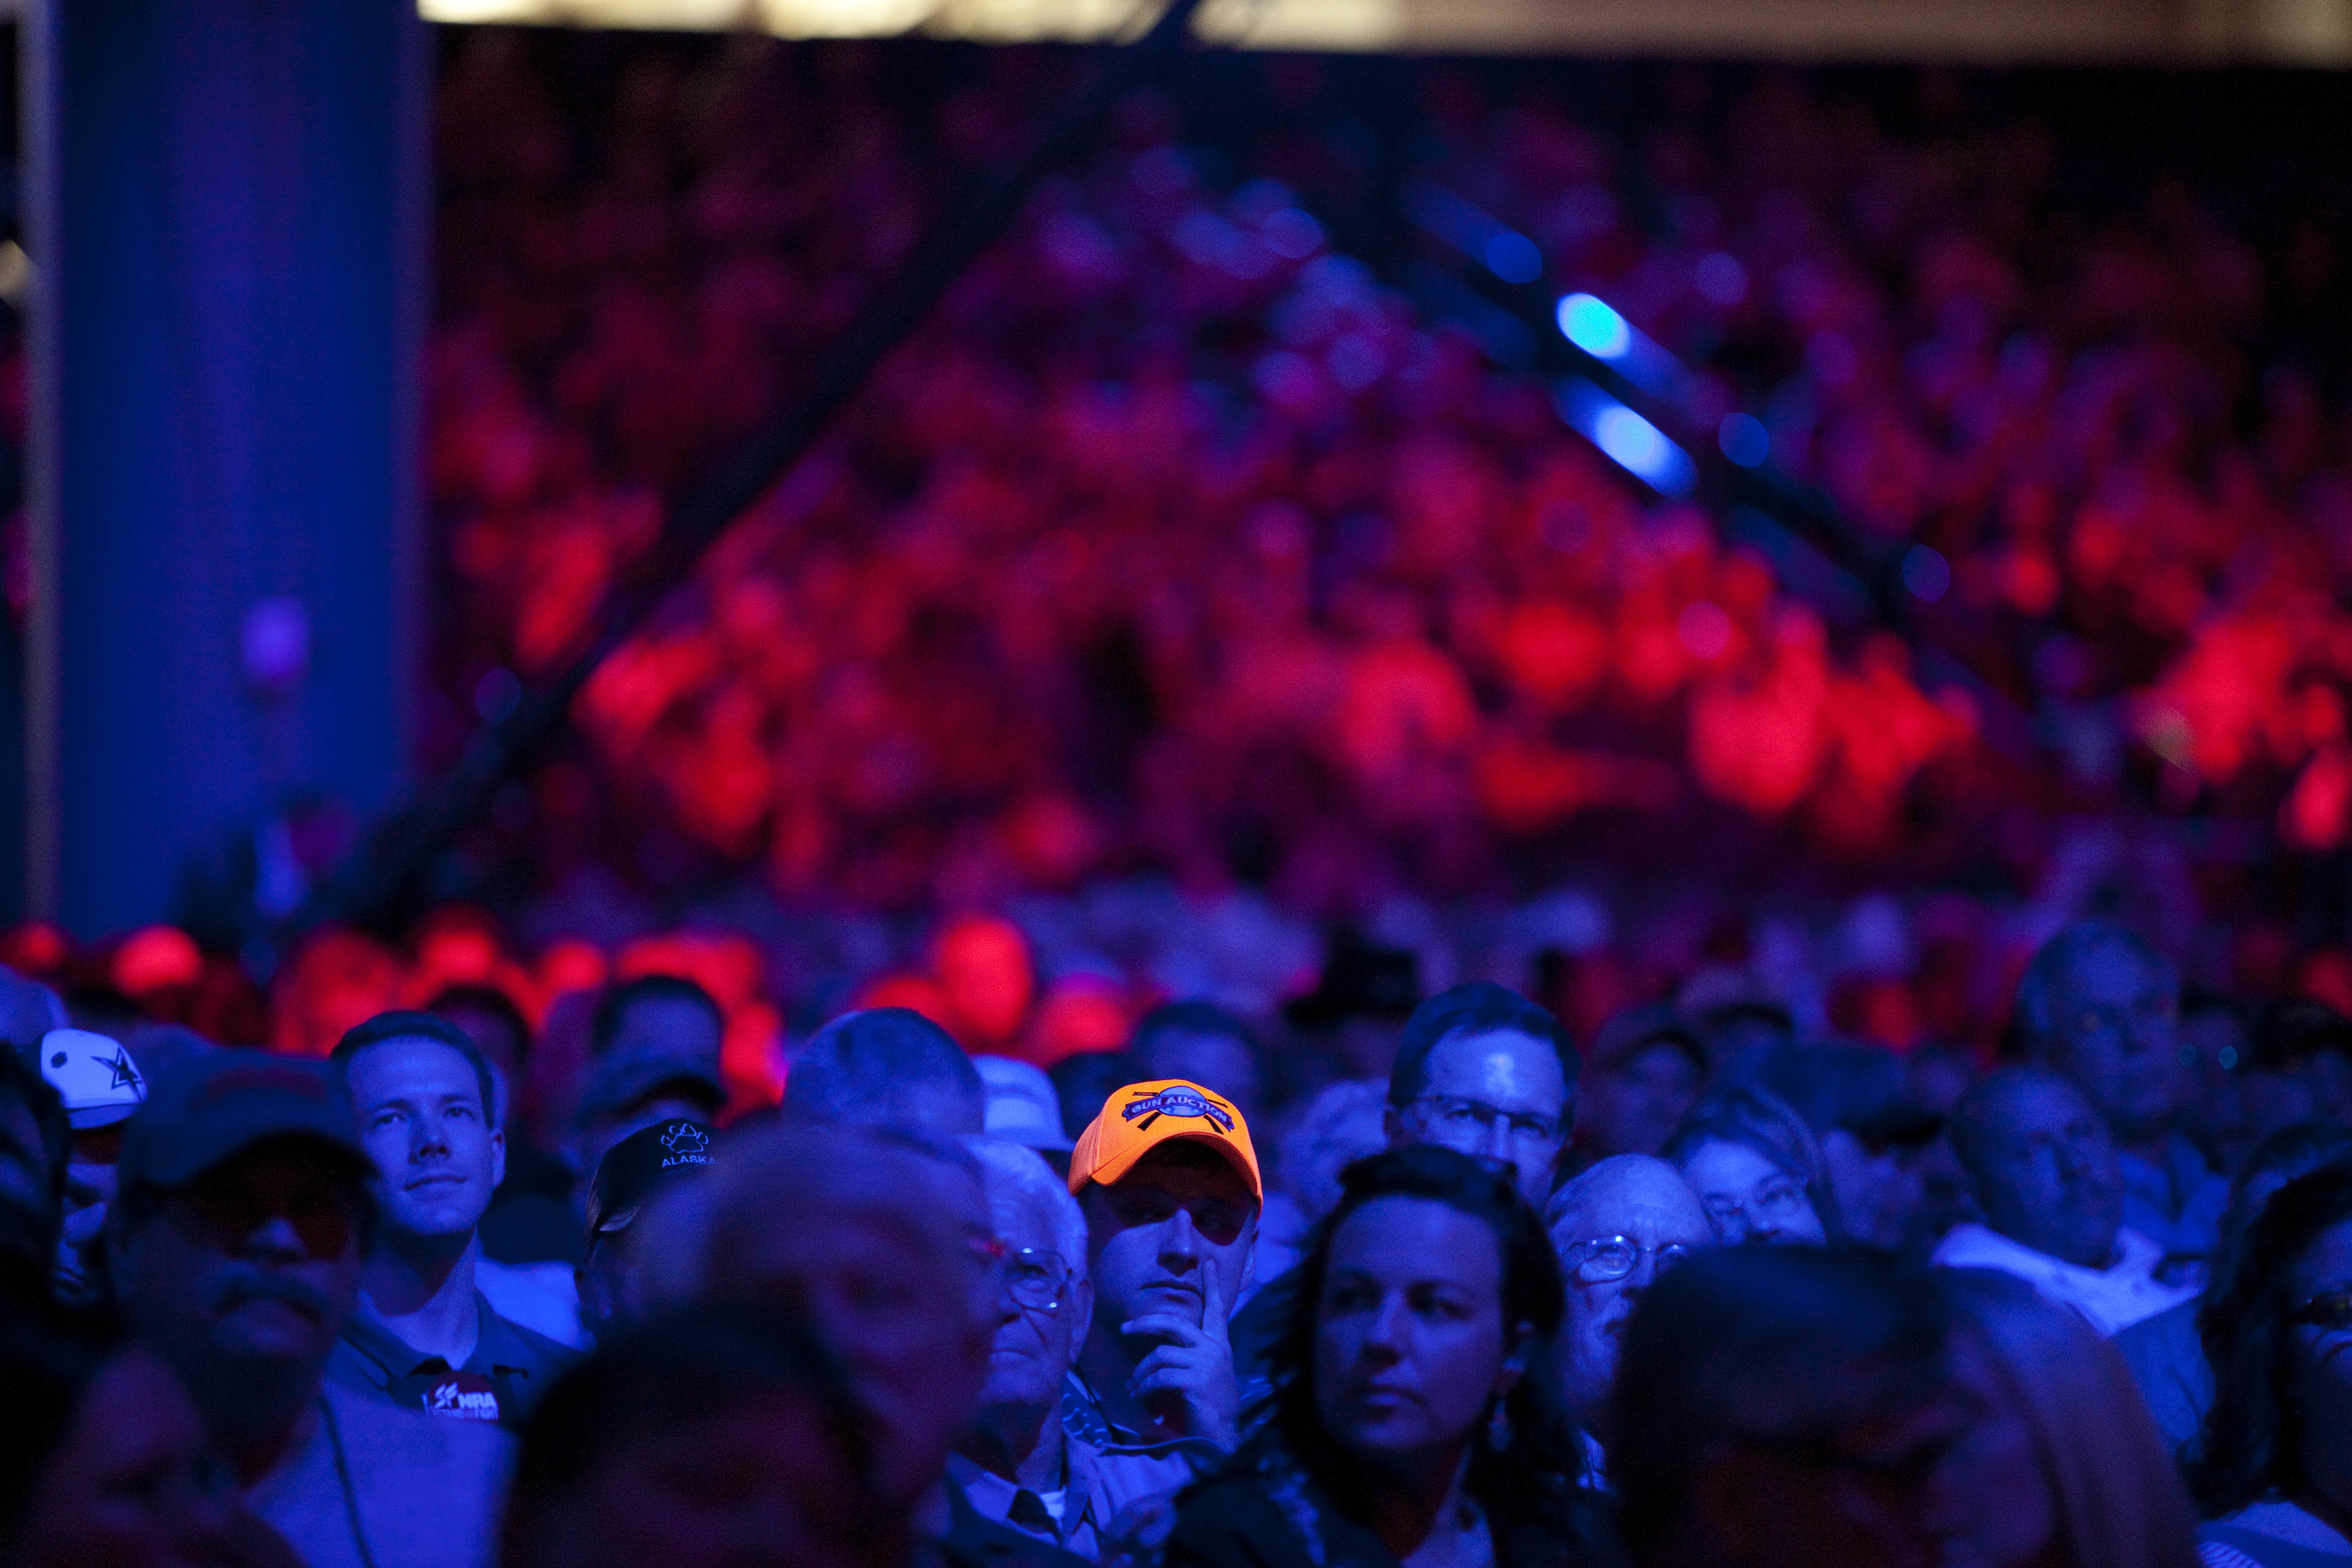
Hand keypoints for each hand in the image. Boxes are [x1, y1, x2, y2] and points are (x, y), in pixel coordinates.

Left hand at [1122, 1258, 1240, 1450]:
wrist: (1223, 1440)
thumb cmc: (1212, 1411)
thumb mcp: (1207, 1376)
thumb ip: (1192, 1358)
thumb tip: (1161, 1351)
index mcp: (1220, 1346)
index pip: (1216, 1310)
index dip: (1212, 1286)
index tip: (1209, 1263)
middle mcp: (1215, 1349)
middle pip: (1174, 1323)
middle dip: (1146, 1323)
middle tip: (1125, 1327)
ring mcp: (1206, 1363)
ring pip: (1160, 1354)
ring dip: (1140, 1373)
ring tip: (1132, 1388)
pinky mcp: (1195, 1380)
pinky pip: (1159, 1377)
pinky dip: (1144, 1388)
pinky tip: (1140, 1398)